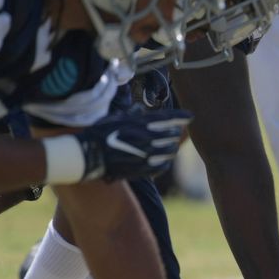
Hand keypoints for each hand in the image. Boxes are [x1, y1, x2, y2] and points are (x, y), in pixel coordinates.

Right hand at [75, 109, 191, 181]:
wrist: (87, 154)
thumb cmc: (100, 133)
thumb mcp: (116, 118)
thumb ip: (132, 115)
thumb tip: (140, 109)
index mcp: (140, 123)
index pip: (168, 118)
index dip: (182, 117)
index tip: (191, 116)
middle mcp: (146, 138)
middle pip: (171, 134)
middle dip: (175, 132)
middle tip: (174, 132)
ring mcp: (145, 154)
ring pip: (169, 151)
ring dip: (171, 148)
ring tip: (170, 146)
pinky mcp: (141, 169)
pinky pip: (162, 166)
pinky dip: (165, 162)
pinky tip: (163, 160)